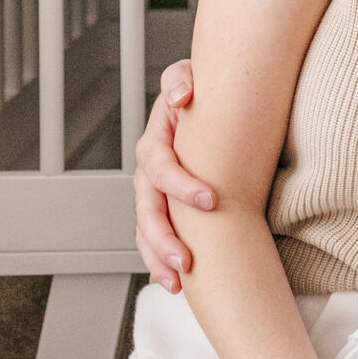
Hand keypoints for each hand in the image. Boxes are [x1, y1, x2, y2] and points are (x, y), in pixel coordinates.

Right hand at [135, 60, 217, 290]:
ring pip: (145, 229)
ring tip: (176, 280)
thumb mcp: (193, 77)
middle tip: (187, 259)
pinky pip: (152, 239)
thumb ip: (184, 79)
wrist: (211, 107)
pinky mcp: (162, 209)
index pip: (161, 165)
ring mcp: (151, 193)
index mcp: (157, 140)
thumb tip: (183, 95)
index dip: (181, 184)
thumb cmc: (207, 94)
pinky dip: (158, 261)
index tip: (211, 200)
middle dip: (164, 236)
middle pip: (147, 208)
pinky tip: (173, 282)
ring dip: (157, 257)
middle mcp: (149, 170)